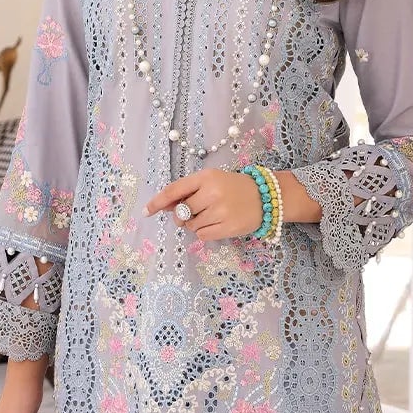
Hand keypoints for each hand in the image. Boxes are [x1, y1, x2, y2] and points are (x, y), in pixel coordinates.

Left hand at [144, 166, 270, 240]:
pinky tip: (217, 224)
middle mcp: (212, 193)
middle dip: (183, 215)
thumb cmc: (233, 188)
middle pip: (181, 212)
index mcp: (206, 177)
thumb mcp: (211, 181)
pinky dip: (204, 232)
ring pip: (191, 225)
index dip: (157, 202)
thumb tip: (163, 206)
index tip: (146, 212)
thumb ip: (188, 192)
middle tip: (196, 211)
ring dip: (195, 224)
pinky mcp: (227, 227)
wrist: (266, 197)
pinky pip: (201, 235)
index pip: (174, 190)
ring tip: (212, 215)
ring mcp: (220, 211)